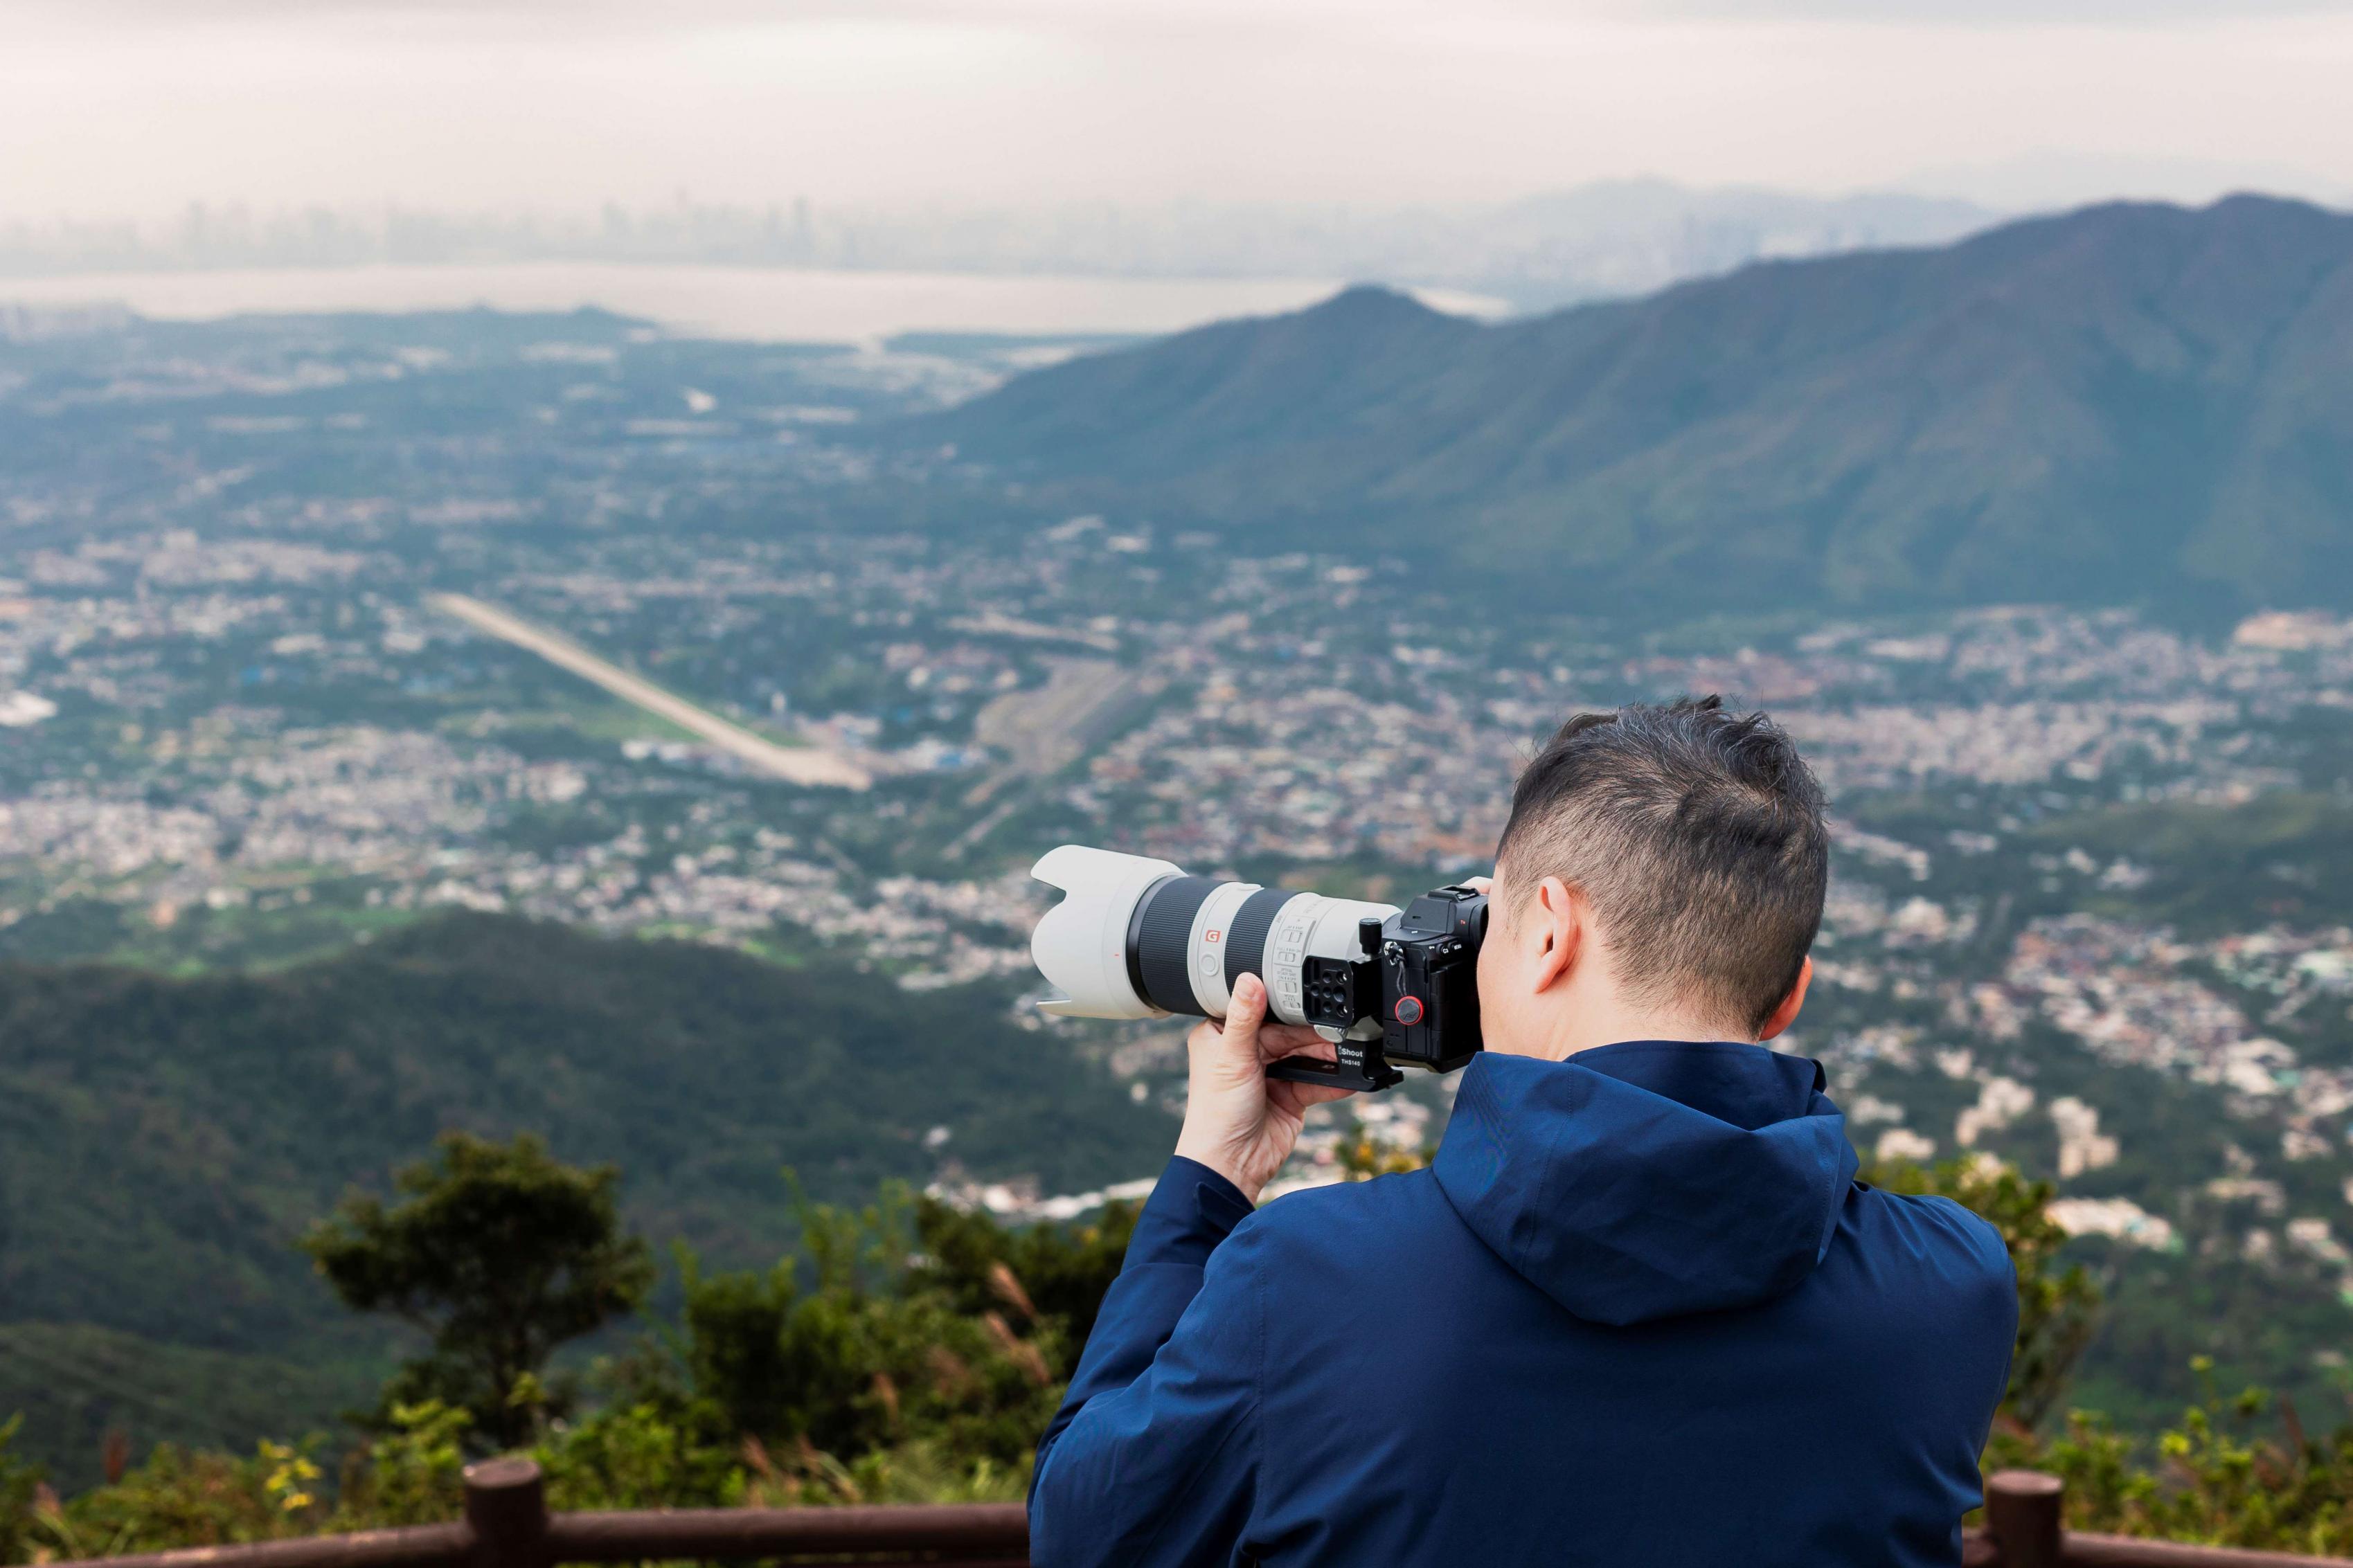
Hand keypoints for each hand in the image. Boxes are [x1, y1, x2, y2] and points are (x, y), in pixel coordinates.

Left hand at [1172, 973, 1357, 1203]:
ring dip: (1326, 1055)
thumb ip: (1245, 1019)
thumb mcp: (1231, 1058)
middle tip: (1338, 1031)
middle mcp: (1245, 1052)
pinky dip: (1334, 1080)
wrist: (1231, 1165)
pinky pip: (1316, 1081)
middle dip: (1313, 1035)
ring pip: (1305, 1055)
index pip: (1260, 1012)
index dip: (1285, 1009)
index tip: (1309, 1001)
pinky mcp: (1289, 1097)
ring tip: (1347, 1050)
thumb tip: (1250, 979)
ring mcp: (1269, 1075)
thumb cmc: (1216, 1114)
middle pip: (1288, 1033)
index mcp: (1221, 1036)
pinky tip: (1350, 1076)